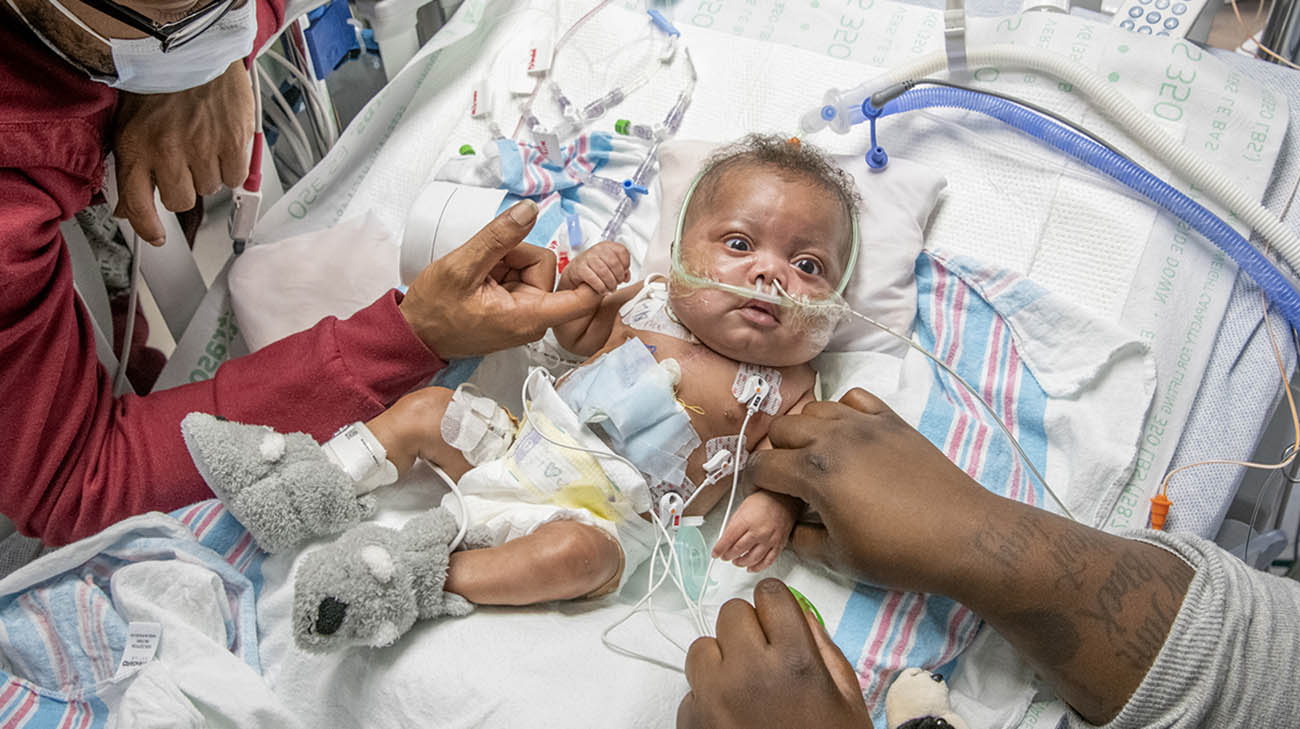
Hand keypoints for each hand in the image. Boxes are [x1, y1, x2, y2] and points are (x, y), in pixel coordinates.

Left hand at [112, 60, 254, 245]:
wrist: (191, 49)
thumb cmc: (160, 84)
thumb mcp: (130, 125)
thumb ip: (130, 169)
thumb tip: (129, 209)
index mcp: (135, 148)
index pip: (137, 206)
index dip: (148, 227)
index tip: (156, 237)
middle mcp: (166, 153)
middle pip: (179, 200)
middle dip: (183, 187)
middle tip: (185, 163)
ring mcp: (201, 150)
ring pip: (209, 189)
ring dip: (208, 172)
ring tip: (204, 143)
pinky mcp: (232, 143)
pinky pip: (234, 177)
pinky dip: (232, 166)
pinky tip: (223, 144)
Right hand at [400, 200, 602, 358]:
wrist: (416, 332)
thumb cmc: (434, 310)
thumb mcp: (462, 267)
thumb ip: (498, 237)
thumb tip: (529, 210)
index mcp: (529, 316)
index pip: (584, 297)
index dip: (595, 274)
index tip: (601, 259)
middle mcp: (534, 318)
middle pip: (544, 266)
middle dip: (513, 256)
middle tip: (483, 268)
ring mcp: (525, 313)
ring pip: (529, 266)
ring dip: (502, 262)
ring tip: (477, 278)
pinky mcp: (516, 307)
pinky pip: (518, 274)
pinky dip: (498, 270)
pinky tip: (479, 281)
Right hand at [558, 240, 630, 294]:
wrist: (575, 270)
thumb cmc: (594, 267)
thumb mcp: (608, 264)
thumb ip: (620, 268)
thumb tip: (626, 277)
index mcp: (606, 246)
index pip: (622, 251)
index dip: (626, 264)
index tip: (624, 273)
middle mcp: (597, 249)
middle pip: (614, 262)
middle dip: (618, 276)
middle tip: (617, 283)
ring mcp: (588, 258)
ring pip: (604, 272)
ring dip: (610, 283)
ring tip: (611, 288)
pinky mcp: (580, 268)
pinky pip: (594, 279)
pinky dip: (601, 287)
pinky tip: (603, 290)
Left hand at [678, 578, 871, 728]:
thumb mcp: (846, 697)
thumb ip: (820, 646)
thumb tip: (796, 613)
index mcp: (794, 661)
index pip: (770, 595)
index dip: (776, 608)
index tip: (778, 621)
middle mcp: (749, 672)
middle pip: (732, 613)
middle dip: (748, 631)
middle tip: (765, 659)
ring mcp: (714, 697)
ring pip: (702, 646)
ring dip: (721, 661)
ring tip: (746, 689)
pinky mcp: (692, 721)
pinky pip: (691, 688)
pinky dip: (708, 698)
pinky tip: (734, 717)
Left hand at [711, 490, 798, 571]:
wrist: (784, 499)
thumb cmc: (764, 501)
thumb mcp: (742, 507)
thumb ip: (734, 524)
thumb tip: (725, 538)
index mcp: (747, 521)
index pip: (728, 539)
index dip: (719, 549)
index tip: (715, 553)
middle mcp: (759, 532)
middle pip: (738, 550)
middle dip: (728, 556)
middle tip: (724, 557)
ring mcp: (769, 540)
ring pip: (752, 559)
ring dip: (741, 563)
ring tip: (736, 561)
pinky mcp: (778, 545)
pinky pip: (767, 561)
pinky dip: (757, 567)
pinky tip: (751, 567)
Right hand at [743, 389, 988, 593]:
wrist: (963, 536)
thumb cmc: (900, 554)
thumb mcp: (840, 558)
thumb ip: (802, 540)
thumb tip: (790, 529)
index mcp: (815, 473)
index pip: (763, 466)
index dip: (755, 483)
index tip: (762, 496)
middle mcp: (834, 438)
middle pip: (782, 428)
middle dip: (776, 452)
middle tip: (789, 479)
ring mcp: (865, 424)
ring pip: (815, 408)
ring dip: (807, 430)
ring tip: (818, 456)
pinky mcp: (892, 420)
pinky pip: (854, 399)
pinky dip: (843, 412)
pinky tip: (850, 436)